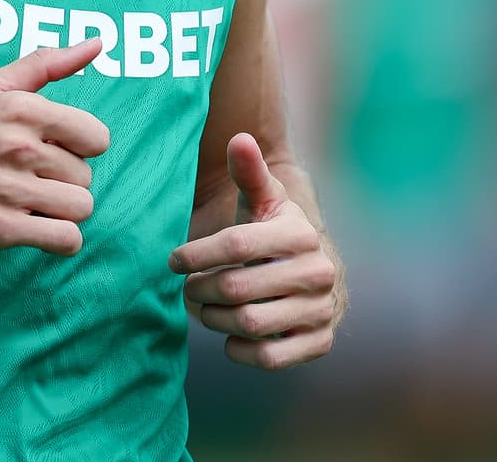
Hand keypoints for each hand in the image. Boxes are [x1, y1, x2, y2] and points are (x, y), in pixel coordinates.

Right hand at [0, 38, 110, 256]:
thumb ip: (45, 64)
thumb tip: (97, 44)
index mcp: (20, 108)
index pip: (96, 137)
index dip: (79, 147)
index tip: (52, 152)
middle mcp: (17, 145)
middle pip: (85, 176)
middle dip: (64, 182)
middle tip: (30, 180)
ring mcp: (7, 189)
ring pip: (80, 208)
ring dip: (62, 212)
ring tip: (32, 205)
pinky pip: (65, 239)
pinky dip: (59, 240)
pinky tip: (38, 229)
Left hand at [170, 133, 342, 368]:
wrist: (309, 270)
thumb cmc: (272, 230)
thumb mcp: (263, 199)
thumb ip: (249, 171)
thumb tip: (239, 138)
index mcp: (301, 232)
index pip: (235, 245)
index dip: (197, 254)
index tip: (174, 261)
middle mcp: (318, 272)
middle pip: (237, 288)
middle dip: (202, 289)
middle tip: (190, 287)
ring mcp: (321, 309)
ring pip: (250, 323)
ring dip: (216, 318)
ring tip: (206, 306)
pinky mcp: (319, 342)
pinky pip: (270, 358)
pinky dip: (241, 349)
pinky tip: (231, 333)